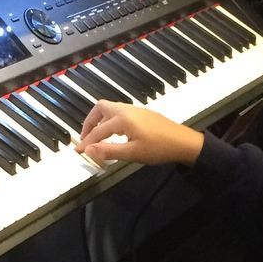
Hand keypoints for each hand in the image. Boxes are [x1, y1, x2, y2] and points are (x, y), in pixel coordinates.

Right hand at [76, 100, 203, 165]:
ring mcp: (135, 110)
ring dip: (100, 120)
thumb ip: (108, 151)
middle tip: (85, 138)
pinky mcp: (142, 113)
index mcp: (122, 119)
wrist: (183, 142)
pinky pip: (119, 112)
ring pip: (110, 109)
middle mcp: (126, 110)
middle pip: (100, 108)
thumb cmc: (159, 148)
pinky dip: (110, 120)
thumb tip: (88, 150)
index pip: (98, 131)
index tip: (78, 151)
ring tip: (97, 136)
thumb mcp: (132, 153)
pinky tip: (114, 133)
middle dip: (89, 122)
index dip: (87, 142)